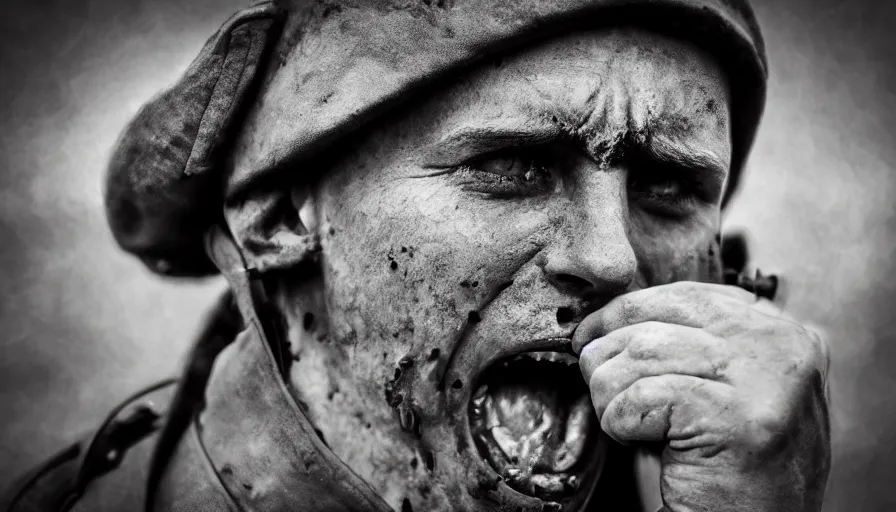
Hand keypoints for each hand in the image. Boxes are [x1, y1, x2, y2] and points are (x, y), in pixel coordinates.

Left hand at [573, 282, 829, 511]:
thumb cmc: (727, 469)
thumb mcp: (719, 387)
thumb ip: (691, 342)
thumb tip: (613, 313)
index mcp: (784, 333)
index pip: (688, 295)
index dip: (628, 312)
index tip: (593, 333)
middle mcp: (784, 347)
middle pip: (660, 315)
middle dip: (610, 349)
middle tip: (599, 383)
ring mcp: (765, 381)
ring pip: (642, 352)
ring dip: (611, 392)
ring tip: (625, 422)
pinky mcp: (736, 418)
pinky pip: (642, 396)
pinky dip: (621, 420)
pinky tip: (640, 442)